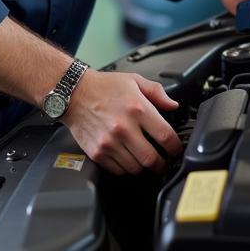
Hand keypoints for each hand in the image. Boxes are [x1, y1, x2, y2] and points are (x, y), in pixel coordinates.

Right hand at [62, 68, 182, 174]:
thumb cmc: (103, 87)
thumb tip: (173, 105)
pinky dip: (126, 168)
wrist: (73, 94)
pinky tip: (127, 158)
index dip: (175, 147)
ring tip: (144, 159)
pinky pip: (118, 170)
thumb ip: (157, 92)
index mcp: (137, 109)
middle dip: (162, 164)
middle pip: (151, 158)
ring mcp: (109, 142)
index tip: (175, 149)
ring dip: (143, 166)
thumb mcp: (134, 80)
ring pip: (135, 168)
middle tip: (163, 162)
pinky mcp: (97, 152)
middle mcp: (124, 128)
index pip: (165, 136)